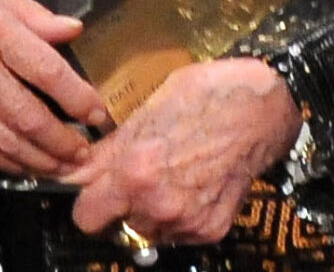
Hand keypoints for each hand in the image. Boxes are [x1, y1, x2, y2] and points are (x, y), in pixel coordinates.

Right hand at [0, 0, 107, 177]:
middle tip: (87, 153)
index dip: (78, 98)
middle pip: (29, 116)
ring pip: (7, 140)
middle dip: (64, 142)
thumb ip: (30, 13)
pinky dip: (8, 163)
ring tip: (65, 167)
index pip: (46, 70)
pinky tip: (27, 167)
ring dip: (41, 160)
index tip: (98, 113)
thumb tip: (71, 29)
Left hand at [69, 59, 301, 246]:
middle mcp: (159, 205)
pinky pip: (179, 234)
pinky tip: (189, 186)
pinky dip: (178, 217)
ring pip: (148, 232)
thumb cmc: (201, 99)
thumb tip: (76, 170)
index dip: (86, 202)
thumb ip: (107, 153)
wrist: (257, 111)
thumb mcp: (143, 115)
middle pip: (117, 227)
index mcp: (135, 173)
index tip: (91, 193)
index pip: (86, 216)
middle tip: (131, 183)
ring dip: (149, 213)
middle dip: (119, 208)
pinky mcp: (211, 229)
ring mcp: (187, 221)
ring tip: (166, 179)